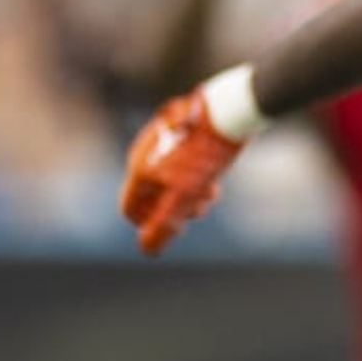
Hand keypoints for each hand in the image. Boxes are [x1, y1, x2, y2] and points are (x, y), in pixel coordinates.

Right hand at [122, 91, 249, 254]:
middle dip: (177, 208)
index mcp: (139, 167)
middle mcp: (145, 154)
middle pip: (152, 197)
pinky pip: (179, 166)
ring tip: (211, 190)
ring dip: (189, 194)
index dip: (151, 225)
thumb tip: (147, 250)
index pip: (130, 209)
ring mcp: (161, 143)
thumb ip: (164, 224)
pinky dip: (194, 177)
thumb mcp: (185, 195)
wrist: (230, 110)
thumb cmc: (205, 153)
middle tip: (202, 206)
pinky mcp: (179, 137)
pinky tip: (213, 175)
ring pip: (169, 182)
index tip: (179, 224)